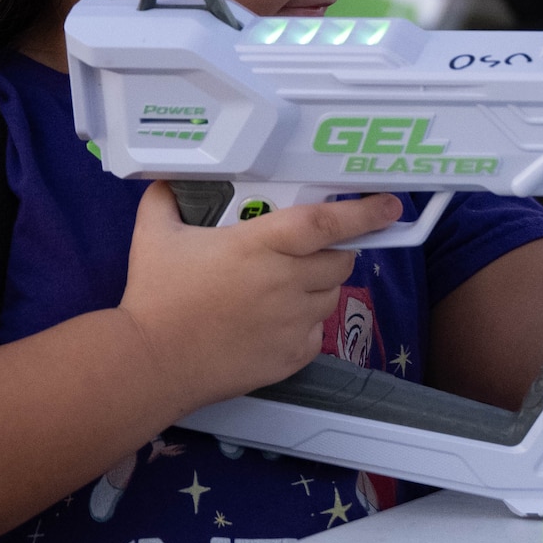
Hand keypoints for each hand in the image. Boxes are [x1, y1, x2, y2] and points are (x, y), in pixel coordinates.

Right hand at [115, 185, 401, 408]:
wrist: (151, 363)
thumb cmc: (155, 296)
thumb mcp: (155, 234)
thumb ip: (168, 199)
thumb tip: (171, 178)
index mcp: (261, 245)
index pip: (326, 222)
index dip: (363, 212)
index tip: (391, 205)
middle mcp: (287, 282)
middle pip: (340, 259)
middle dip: (333, 251)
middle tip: (305, 252)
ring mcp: (293, 322)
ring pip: (330, 296)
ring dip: (317, 287)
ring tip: (281, 289)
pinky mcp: (292, 355)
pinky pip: (316, 332)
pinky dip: (304, 324)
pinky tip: (272, 322)